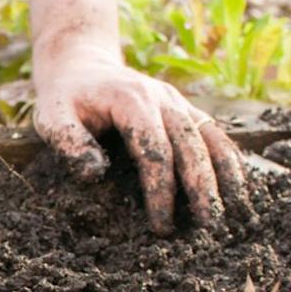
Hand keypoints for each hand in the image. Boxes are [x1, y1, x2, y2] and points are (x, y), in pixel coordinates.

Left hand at [33, 42, 249, 234]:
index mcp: (131, 100)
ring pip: (210, 138)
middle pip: (190, 145)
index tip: (161, 224)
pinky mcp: (185, 109)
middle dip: (201, 186)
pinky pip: (214, 133)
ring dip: (225, 174)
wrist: (81, 66)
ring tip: (235, 210)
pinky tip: (238, 187)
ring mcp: (178, 102)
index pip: (154, 149)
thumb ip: (69, 143)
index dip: (161, 189)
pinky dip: (228, 159)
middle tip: (208, 225)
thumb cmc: (65, 98)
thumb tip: (95, 174)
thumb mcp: (52, 117)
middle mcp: (162, 98)